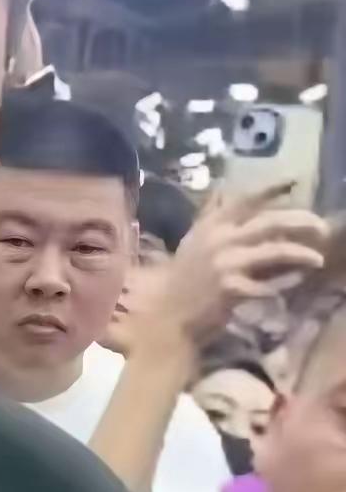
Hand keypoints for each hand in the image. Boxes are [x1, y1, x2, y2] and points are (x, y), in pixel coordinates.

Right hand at [135, 182, 327, 350]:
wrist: (169, 309)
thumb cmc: (184, 273)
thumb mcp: (195, 239)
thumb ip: (211, 216)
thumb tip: (223, 191)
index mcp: (212, 225)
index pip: (245, 200)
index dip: (270, 189)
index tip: (293, 182)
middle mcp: (220, 239)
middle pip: (270, 222)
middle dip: (302, 222)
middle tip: (322, 229)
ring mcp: (227, 264)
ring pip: (276, 252)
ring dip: (302, 254)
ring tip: (318, 260)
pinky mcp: (233, 289)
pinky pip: (269, 285)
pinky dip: (285, 283)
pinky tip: (296, 281)